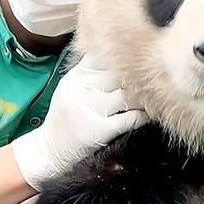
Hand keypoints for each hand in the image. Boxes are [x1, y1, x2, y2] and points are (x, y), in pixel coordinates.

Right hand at [10, 54, 147, 203]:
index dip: (128, 58)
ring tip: (153, 99)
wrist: (49, 150)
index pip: (107, 56)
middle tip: (154, 82)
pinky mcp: (98, 130)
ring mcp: (89, 109)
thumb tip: (124, 54)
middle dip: (140, 78)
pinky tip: (147, 115)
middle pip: (121, 75)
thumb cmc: (66, 116)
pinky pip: (131, 118)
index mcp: (77, 75)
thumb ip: (93, 69)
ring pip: (129, 96)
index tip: (141, 60)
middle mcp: (81, 88)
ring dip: (145, 98)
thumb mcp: (72, 86)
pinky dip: (144, 116)